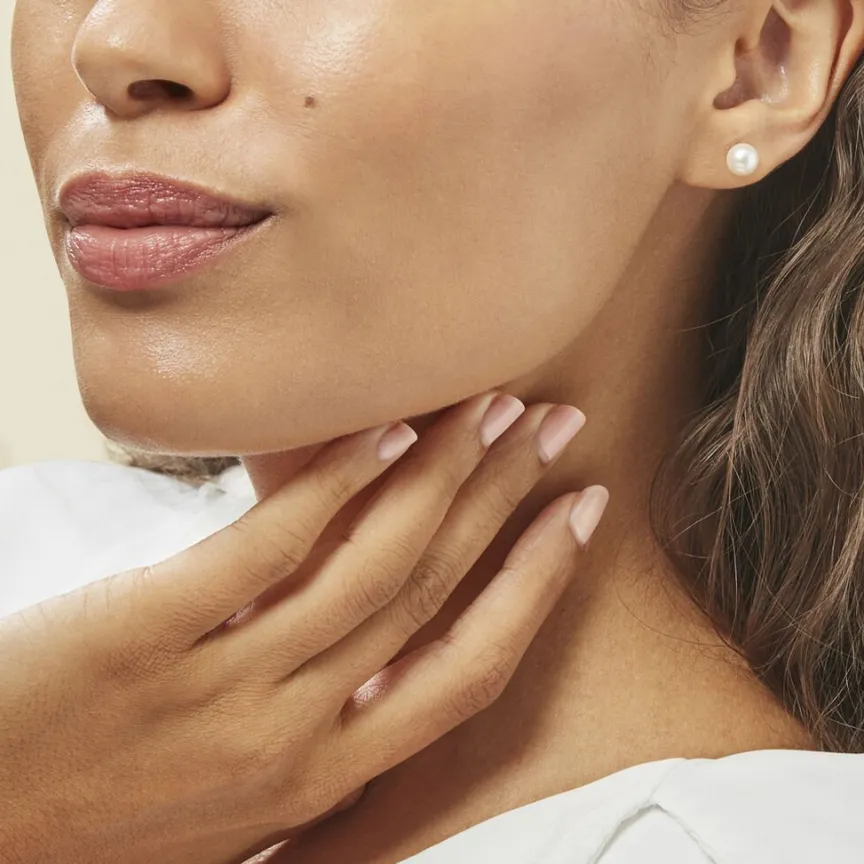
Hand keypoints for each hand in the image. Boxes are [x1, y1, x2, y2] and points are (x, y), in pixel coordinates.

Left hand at [0, 390, 606, 863]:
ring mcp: (223, 684)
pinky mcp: (144, 631)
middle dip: (507, 499)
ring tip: (486, 407)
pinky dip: (335, 482)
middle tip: (552, 426)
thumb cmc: (103, 815)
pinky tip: (382, 428)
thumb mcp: (238, 800)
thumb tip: (375, 664)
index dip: (537, 585)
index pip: (467, 669)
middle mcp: (294, 735)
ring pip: (371, 565)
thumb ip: (312, 734)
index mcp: (322, 777)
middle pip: (433, 594)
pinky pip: (267, 546)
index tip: (578, 515)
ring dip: (443, 473)